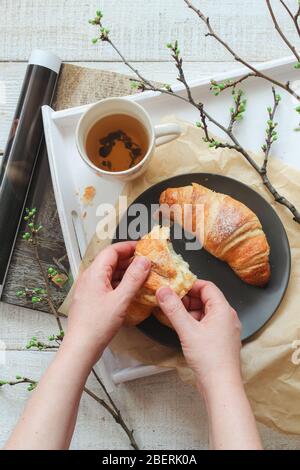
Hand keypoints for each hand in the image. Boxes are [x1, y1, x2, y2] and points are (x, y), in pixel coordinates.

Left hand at [65, 241, 150, 365]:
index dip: (129, 247)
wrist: (81, 347)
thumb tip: (144, 260)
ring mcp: (88, 288)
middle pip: (110, 260)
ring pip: (108, 273)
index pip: (112, 250)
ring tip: (142, 276)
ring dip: (125, 272)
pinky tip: (130, 290)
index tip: (144, 248)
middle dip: (129, 260)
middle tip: (147, 263)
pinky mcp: (90, 298)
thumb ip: (134, 278)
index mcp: (94, 272)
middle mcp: (89, 277)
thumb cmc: (98, 324)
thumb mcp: (121, 299)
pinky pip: (106, 284)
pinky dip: (119, 283)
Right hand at [156, 280, 241, 390]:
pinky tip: (182, 328)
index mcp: (223, 310)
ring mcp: (225, 329)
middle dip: (187, 299)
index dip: (190, 285)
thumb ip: (173, 309)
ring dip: (189, 311)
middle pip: (206, 299)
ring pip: (205, 312)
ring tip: (173, 315)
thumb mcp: (187, 330)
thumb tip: (163, 290)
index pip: (207, 287)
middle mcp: (227, 317)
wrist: (221, 386)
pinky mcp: (220, 340)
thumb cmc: (210, 359)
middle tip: (170, 301)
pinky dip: (194, 322)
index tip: (174, 287)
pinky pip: (206, 324)